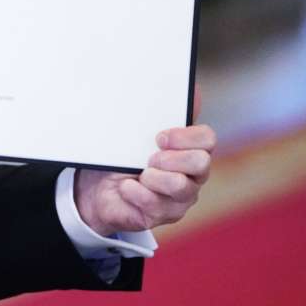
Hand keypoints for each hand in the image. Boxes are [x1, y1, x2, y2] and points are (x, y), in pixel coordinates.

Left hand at [75, 86, 213, 235]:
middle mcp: (192, 175)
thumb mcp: (135, 133)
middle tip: (148, 158)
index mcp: (189, 149)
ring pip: (181, 186)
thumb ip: (160, 114)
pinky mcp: (164, 215)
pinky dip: (134, 192)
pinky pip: (155, 205)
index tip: (159, 137)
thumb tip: (193, 90)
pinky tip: (125, 188)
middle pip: (201, 162)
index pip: (207, 138)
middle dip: (171, 158)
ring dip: (153, 177)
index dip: (185, 136)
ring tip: (138, 174)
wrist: (98, 190)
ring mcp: (181, 198)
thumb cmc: (122, 159)